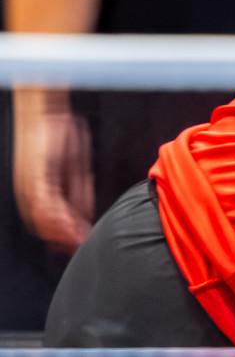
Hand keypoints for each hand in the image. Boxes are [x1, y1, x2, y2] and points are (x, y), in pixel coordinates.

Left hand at [13, 88, 93, 251]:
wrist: (44, 110)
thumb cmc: (57, 130)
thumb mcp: (73, 161)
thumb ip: (77, 184)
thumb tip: (83, 207)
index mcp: (39, 187)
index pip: (49, 217)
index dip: (63, 230)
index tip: (78, 239)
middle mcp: (29, 190)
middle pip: (43, 223)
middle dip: (62, 237)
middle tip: (78, 246)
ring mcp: (30, 184)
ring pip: (43, 218)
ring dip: (61, 232)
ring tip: (77, 241)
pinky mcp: (34, 177)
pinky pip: (45, 204)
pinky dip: (59, 217)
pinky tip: (70, 224)